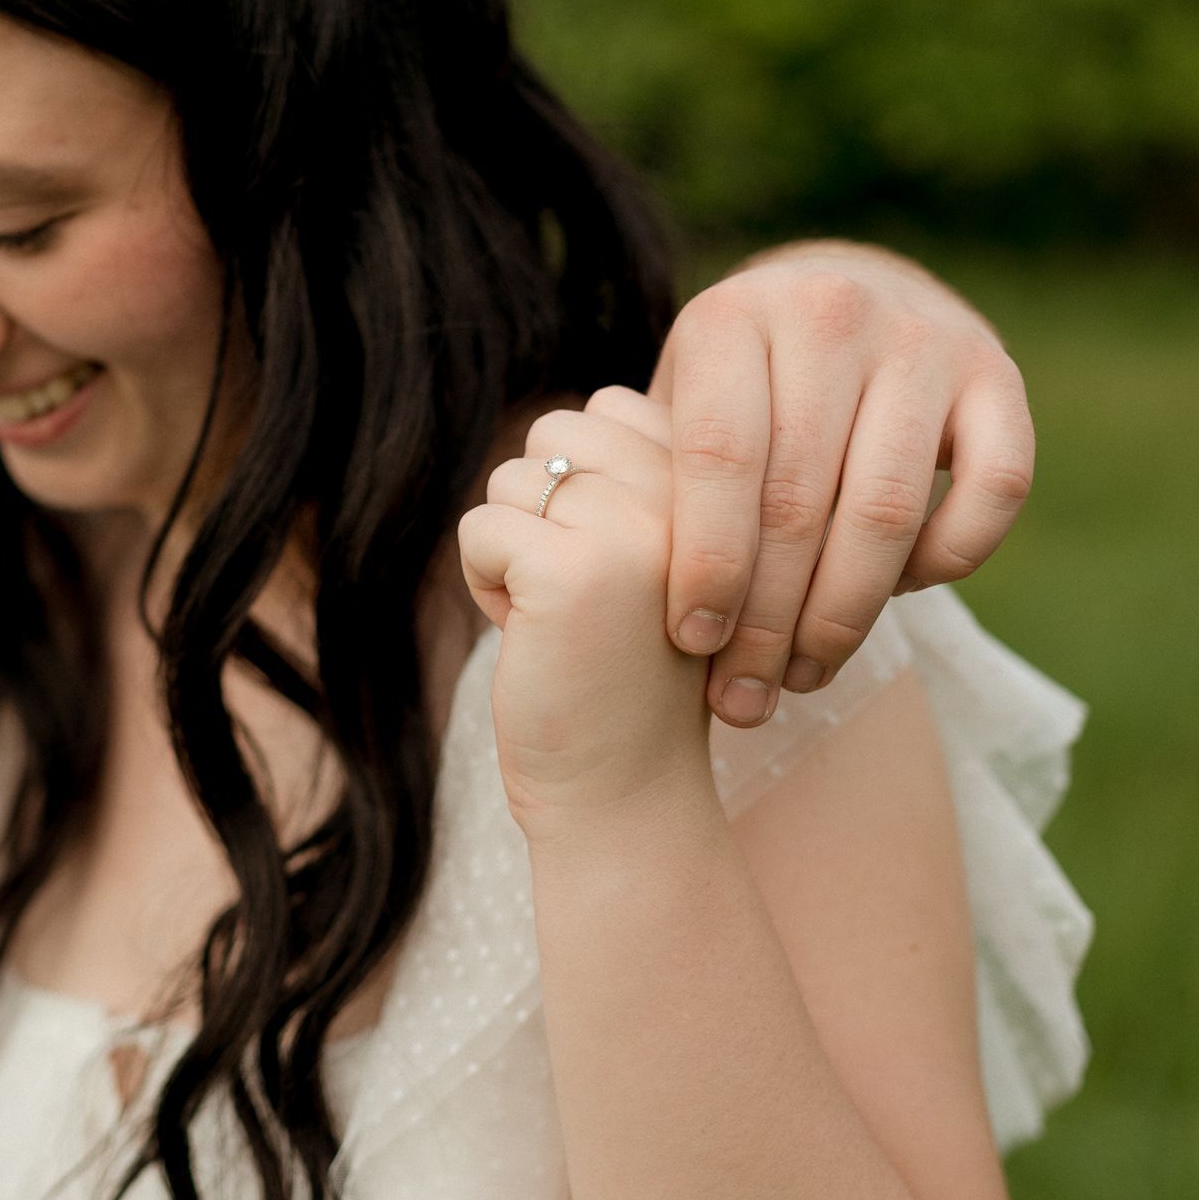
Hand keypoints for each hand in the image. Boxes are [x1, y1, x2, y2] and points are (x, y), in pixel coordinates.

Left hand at [457, 408, 714, 833]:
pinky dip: (486, 584)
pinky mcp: (570, 569)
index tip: (620, 566)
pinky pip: (481, 527)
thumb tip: (574, 417)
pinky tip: (535, 637)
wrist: (626, 790)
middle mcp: (689, 495)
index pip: (611, 409)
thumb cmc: (624, 671)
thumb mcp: (650, 554)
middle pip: (557, 432)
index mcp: (717, 485)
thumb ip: (634, 479)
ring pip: (513, 477)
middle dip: (542, 509)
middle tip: (583, 595)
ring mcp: (632, 528)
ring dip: (513, 550)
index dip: (583, 487)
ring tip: (565, 620)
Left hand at [651, 244, 1033, 726]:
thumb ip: (655, 472)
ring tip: (804, 676)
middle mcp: (831, 313)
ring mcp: (924, 339)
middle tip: (743, 696)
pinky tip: (898, 594)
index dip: (706, 563)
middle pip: (799, 499)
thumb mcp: (687, 398)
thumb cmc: (745, 381)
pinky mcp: (999, 374)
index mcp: (734, 315)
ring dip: (843, 616)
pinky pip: (991, 491)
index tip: (693, 643)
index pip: (719, 458)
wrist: (848, 287)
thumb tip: (600, 587)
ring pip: (886, 511)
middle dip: (767, 619)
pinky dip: (944, 561)